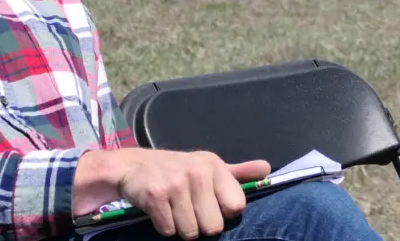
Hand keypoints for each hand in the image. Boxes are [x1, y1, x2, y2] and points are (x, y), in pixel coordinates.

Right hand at [73, 148, 270, 238]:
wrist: (131, 166)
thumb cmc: (175, 170)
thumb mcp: (207, 166)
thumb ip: (238, 173)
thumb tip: (268, 169)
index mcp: (214, 165)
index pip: (236, 207)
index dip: (222, 212)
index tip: (209, 203)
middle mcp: (197, 172)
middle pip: (214, 227)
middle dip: (200, 224)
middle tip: (187, 208)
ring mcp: (175, 184)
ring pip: (191, 233)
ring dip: (181, 227)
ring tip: (173, 209)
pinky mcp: (155, 197)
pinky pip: (169, 231)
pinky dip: (163, 226)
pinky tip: (159, 211)